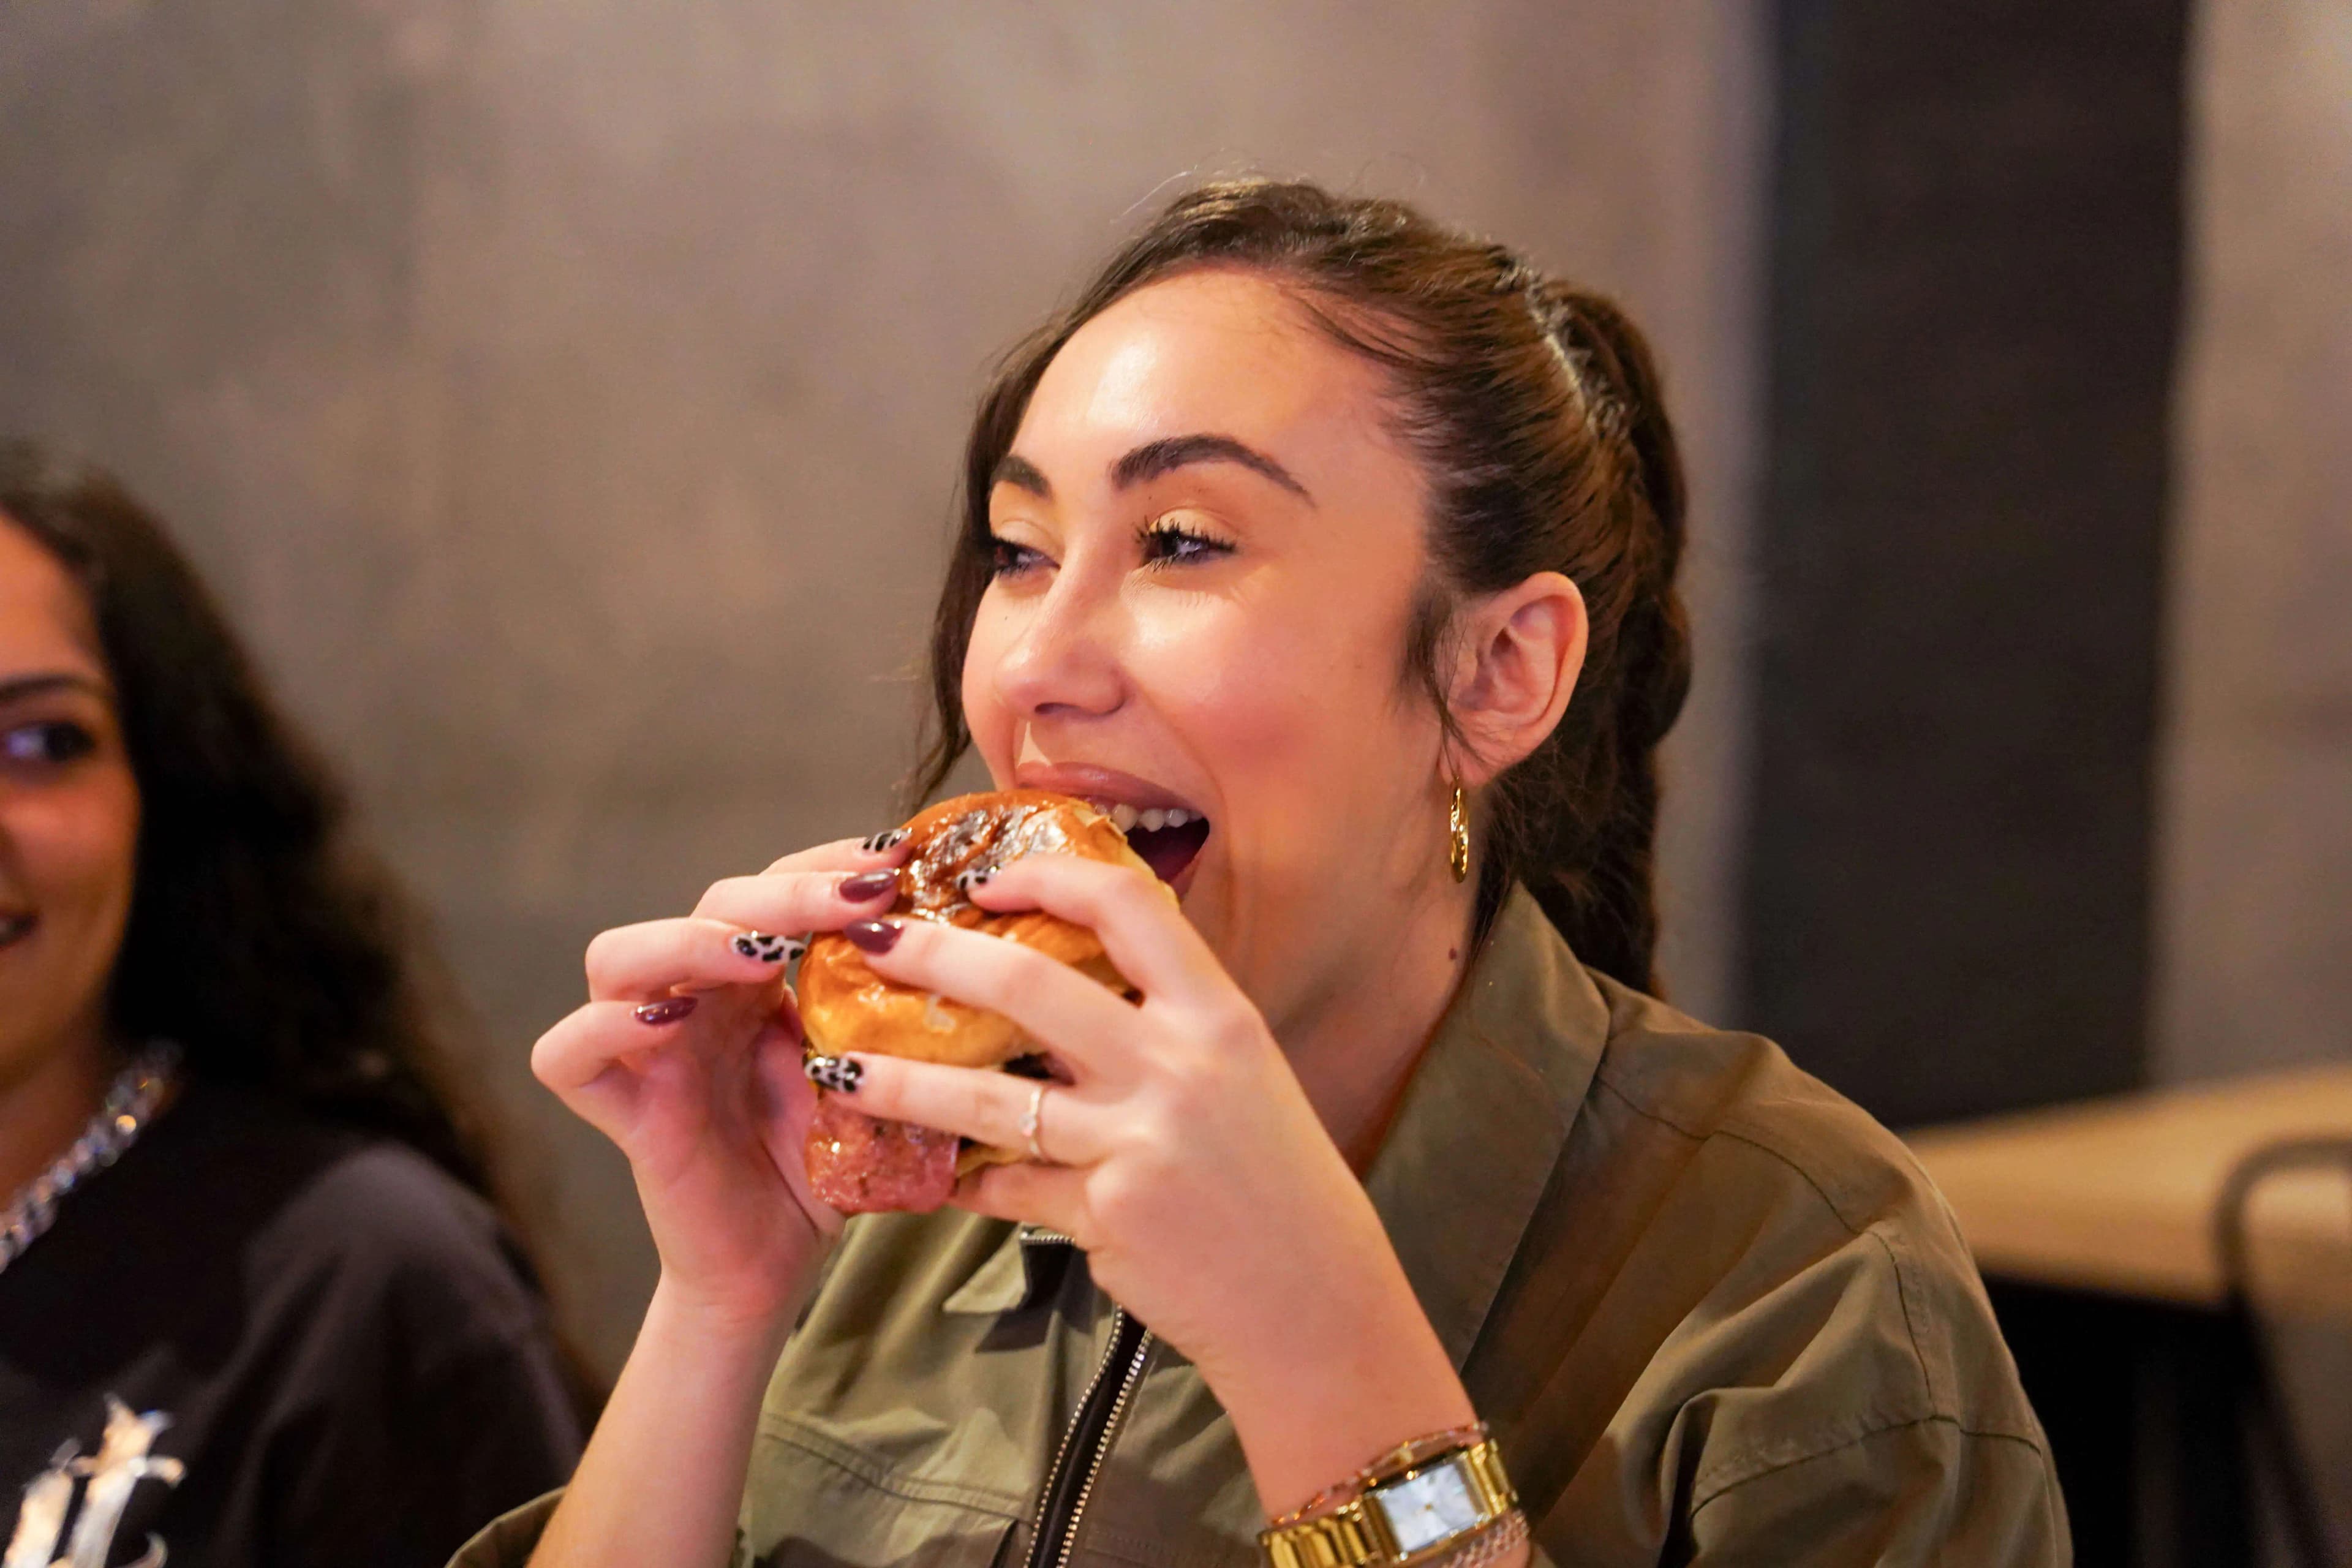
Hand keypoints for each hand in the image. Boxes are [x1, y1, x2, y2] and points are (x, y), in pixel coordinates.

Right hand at [530, 833, 910, 1327]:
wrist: (776, 1269)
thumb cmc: (822, 1171)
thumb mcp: (873, 1082)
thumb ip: (897, 1024)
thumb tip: (982, 960)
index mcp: (755, 983)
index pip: (777, 886)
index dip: (829, 864)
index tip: (899, 859)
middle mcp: (696, 1000)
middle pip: (712, 903)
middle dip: (787, 890)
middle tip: (861, 897)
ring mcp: (650, 1051)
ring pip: (618, 957)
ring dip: (691, 939)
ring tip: (765, 951)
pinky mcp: (621, 1111)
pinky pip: (567, 1054)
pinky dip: (605, 1027)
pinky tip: (669, 1020)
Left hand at [812, 856, 1444, 1406]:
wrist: (1314, 1302)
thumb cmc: (1279, 1182)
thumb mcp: (1241, 1077)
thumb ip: (1165, 1027)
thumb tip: (1068, 983)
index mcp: (1217, 1016)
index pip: (1126, 905)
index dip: (1046, 875)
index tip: (985, 876)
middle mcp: (1177, 1066)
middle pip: (1029, 981)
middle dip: (934, 955)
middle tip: (873, 942)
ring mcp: (1135, 1141)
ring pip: (986, 1095)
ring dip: (901, 1081)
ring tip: (840, 1068)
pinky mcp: (1102, 1213)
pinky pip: (1008, 1185)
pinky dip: (967, 1179)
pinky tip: (935, 1176)